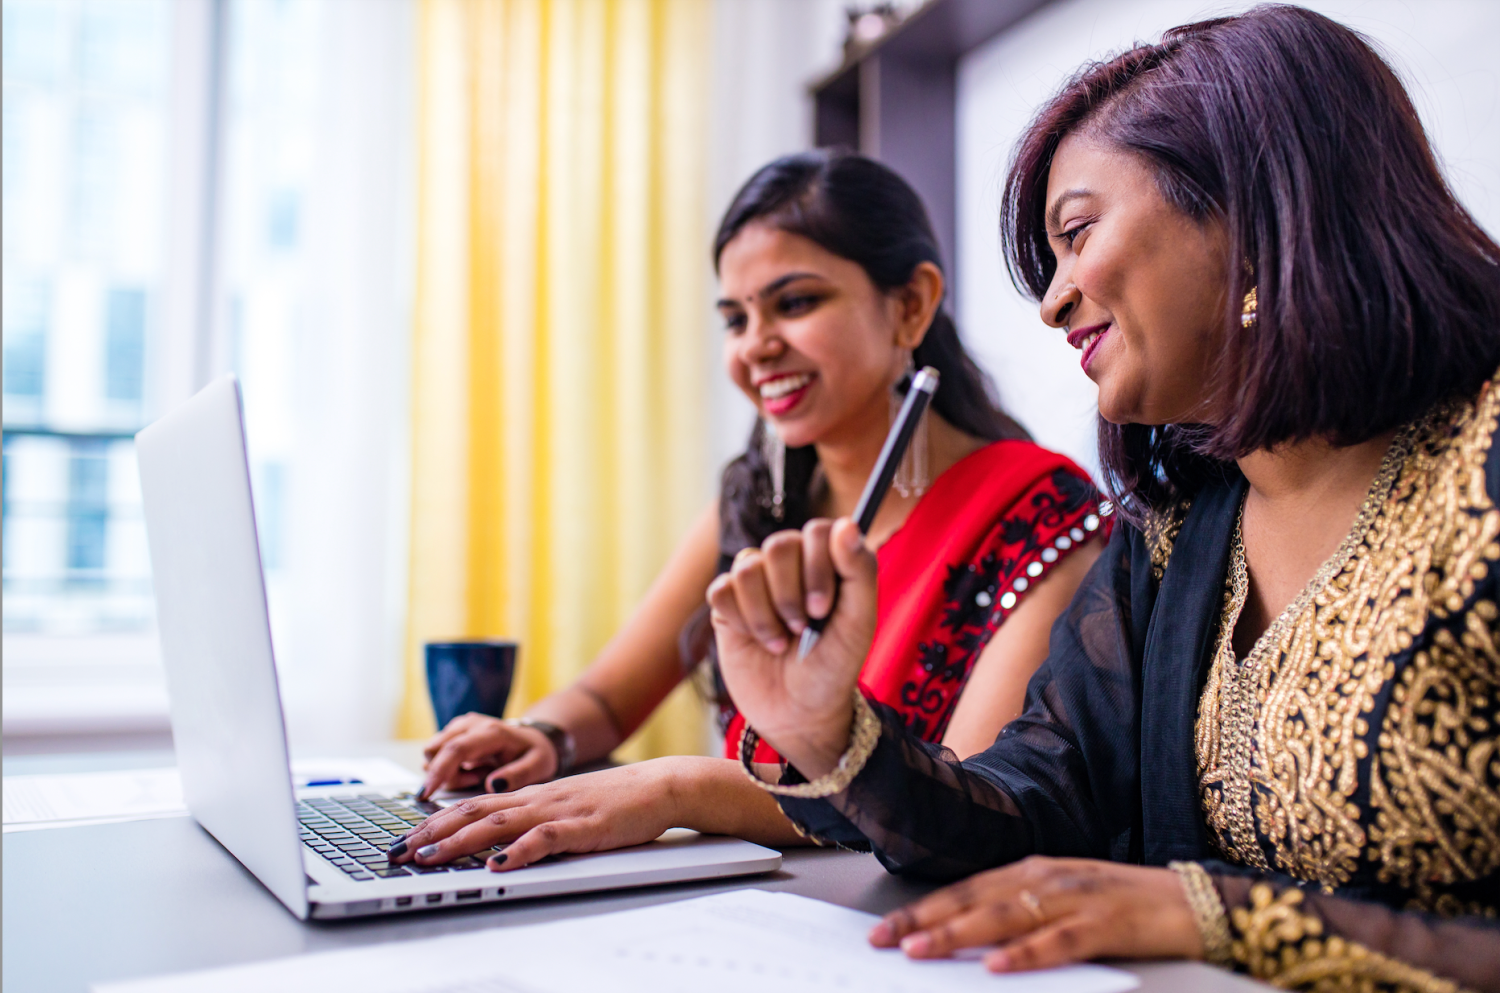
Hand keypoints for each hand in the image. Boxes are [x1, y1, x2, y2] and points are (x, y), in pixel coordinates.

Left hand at [388, 761, 680, 870]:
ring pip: (499, 824)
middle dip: (431, 832)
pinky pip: (545, 839)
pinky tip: (498, 864)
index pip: (472, 806)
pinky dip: (518, 852)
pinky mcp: (582, 827)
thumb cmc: (617, 802)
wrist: (659, 786)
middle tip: (397, 850)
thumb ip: (535, 822)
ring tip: (429, 855)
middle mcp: (537, 800)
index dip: (435, 821)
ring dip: (460, 841)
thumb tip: (501, 842)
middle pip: (473, 813)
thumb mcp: (566, 809)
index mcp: (532, 796)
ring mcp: (558, 811)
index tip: (405, 839)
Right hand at [420, 713, 557, 798]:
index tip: (426, 794)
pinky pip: (436, 755)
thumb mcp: (539, 766)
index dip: (438, 771)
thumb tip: (493, 784)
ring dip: (449, 772)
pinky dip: (448, 768)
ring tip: (478, 774)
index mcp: (491, 732)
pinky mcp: (453, 734)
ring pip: (432, 754)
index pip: (456, 749)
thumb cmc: (535, 754)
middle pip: (436, 752)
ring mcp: (459, 727)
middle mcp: (470, 724)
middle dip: (447, 776)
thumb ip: (518, 775)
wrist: (533, 739)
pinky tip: (471, 770)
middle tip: (477, 780)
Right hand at [707, 518, 876, 777]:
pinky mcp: (726, 602)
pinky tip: (756, 640)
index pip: (817, 531)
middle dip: (790, 595)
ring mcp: (756, 581)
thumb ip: (860, 570)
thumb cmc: (834, 666)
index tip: (823, 610)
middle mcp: (791, 564)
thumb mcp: (858, 622)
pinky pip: (721, 589)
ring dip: (766, 614)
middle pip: (779, 545)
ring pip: (747, 567)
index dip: (818, 567)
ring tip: (780, 641)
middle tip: (802, 628)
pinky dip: (741, 620)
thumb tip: (847, 524)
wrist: (798, 712)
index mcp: (827, 561)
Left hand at [868, 857, 1202, 972]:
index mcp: (1032, 869)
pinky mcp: (1105, 924)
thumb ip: (1019, 911)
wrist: (1193, 901)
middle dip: (925, 920)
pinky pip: (1058, 942)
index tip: (883, 930)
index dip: (923, 908)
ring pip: (1006, 917)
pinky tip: (997, 965)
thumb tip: (968, 937)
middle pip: (975, 899)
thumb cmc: (1124, 904)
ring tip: (922, 950)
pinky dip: (1026, 953)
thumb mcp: (1063, 898)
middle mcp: (1046, 877)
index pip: (965, 889)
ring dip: (960, 934)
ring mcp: (1075, 898)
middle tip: (884, 941)